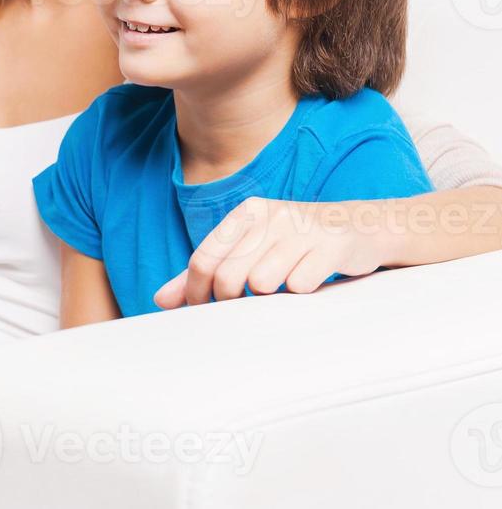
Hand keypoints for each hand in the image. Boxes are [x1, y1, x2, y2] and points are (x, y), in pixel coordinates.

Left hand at [154, 197, 386, 308]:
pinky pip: (298, 286)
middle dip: (230, 301)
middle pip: (228, 276)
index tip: (201, 311)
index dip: (196, 293)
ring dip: (270, 297)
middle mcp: (271, 216)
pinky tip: (310, 282)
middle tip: (243, 306)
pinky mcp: (331, 246)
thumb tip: (160, 301)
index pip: (204, 259)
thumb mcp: (251, 247)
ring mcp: (302, 229)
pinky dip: (300, 293)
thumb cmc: (297, 242)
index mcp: (246, 213)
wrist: (363, 227)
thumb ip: (208, 270)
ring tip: (283, 287)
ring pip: (262, 282)